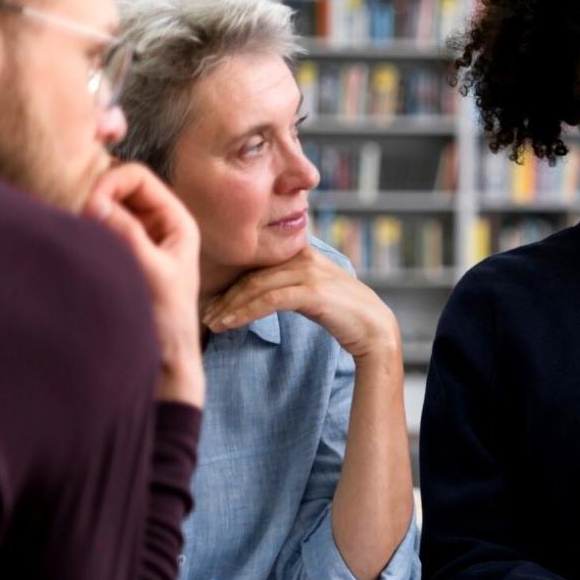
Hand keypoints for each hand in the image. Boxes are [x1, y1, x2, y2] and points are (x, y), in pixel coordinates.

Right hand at [84, 163, 202, 405]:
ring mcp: (140, 237)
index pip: (137, 177)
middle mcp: (159, 223)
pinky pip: (100, 227)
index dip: (110, 182)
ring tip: (82, 235)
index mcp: (177, 221)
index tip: (89, 207)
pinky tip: (83, 246)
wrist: (167, 354)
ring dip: (90, 214)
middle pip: (119, 186)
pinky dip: (88, 229)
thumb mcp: (150, 272)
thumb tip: (95, 201)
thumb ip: (126, 236)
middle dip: (96, 196)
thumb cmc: (168, 317)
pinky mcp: (123, 253)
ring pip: (107, 206)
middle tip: (79, 221)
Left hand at [201, 245, 399, 361]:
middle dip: (224, 297)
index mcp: (301, 252)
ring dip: (228, 307)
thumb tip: (256, 294)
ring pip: (255, 287)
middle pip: (251, 275)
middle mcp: (303, 256)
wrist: (375, 328)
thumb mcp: (313, 290)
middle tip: (204, 316)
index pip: (256, 265)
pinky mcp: (312, 292)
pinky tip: (230, 325)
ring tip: (211, 324)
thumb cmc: (343, 313)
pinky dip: (245, 312)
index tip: (212, 303)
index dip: (230, 284)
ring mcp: (308, 272)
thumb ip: (288, 283)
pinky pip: (268, 300)